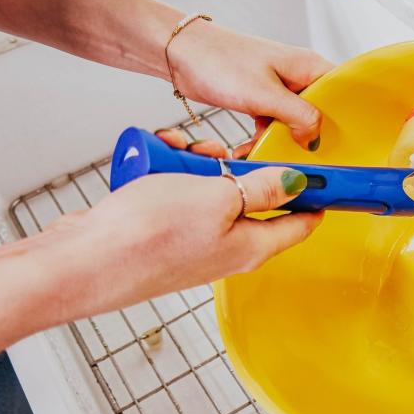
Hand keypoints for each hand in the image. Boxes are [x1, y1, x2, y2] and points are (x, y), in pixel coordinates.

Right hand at [47, 150, 321, 320]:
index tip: (330, 173)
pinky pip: (181, 194)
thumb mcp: (218, 199)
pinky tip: (156, 161)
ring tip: (176, 154)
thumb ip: (261, 190)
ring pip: (213, 190)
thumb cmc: (149, 235)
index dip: (318, 196)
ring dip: (198, 164)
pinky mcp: (165, 232)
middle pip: (253, 197)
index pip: (301, 223)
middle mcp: (228, 248)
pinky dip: (171, 173)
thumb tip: (297, 184)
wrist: (83, 261)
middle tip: (216, 152)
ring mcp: (195, 241)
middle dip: (239, 166)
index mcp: (252, 247)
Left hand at [166, 20, 333, 154]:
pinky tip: (248, 148)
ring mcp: (279, 88)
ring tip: (261, 151)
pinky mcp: (261, 99)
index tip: (335, 146)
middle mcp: (298, 77)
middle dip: (306, 138)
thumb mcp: (264, 94)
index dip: (342, 121)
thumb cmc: (219, 60)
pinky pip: (273, 125)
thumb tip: (315, 137)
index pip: (341, 96)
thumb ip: (297, 115)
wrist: (180, 54)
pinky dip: (262, 139)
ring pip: (293, 123)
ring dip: (278, 142)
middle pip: (318, 114)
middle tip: (294, 155)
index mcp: (308, 67)